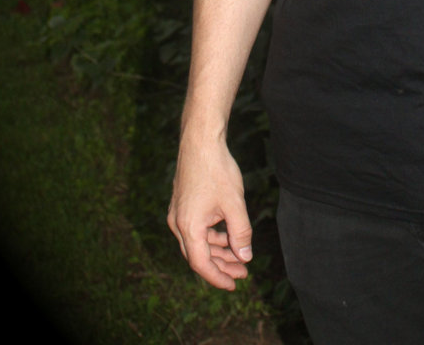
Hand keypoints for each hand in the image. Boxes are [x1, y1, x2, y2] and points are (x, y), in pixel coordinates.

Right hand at [167, 137, 252, 289]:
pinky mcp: (182, 204)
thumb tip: (246, 256)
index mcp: (188, 227)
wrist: (200, 140)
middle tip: (243, 271)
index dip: (218, 277)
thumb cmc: (217, 170)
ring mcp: (177, 213)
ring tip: (240, 255)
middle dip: (221, 265)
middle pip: (198, 255)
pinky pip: (195, 229)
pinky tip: (228, 235)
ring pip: (197, 242)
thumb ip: (241, 233)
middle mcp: (178, 223)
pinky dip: (212, 236)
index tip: (234, 284)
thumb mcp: (235, 203)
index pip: (201, 264)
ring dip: (218, 250)